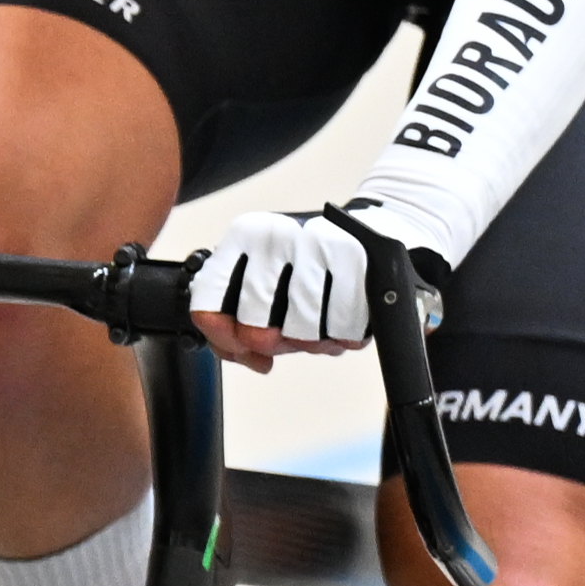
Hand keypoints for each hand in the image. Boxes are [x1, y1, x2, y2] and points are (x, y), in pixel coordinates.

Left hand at [186, 203, 434, 370]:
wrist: (375, 230)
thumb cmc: (312, 266)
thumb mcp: (268, 287)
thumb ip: (240, 327)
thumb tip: (250, 355)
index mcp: (244, 237)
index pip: (209, 298)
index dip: (222, 336)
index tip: (240, 345)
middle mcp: (273, 235)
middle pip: (255, 324)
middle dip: (275, 342)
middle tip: (291, 335)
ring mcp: (312, 242)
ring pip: (300, 328)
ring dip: (313, 341)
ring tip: (321, 327)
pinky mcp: (351, 256)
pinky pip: (340, 325)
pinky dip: (344, 336)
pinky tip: (343, 323)